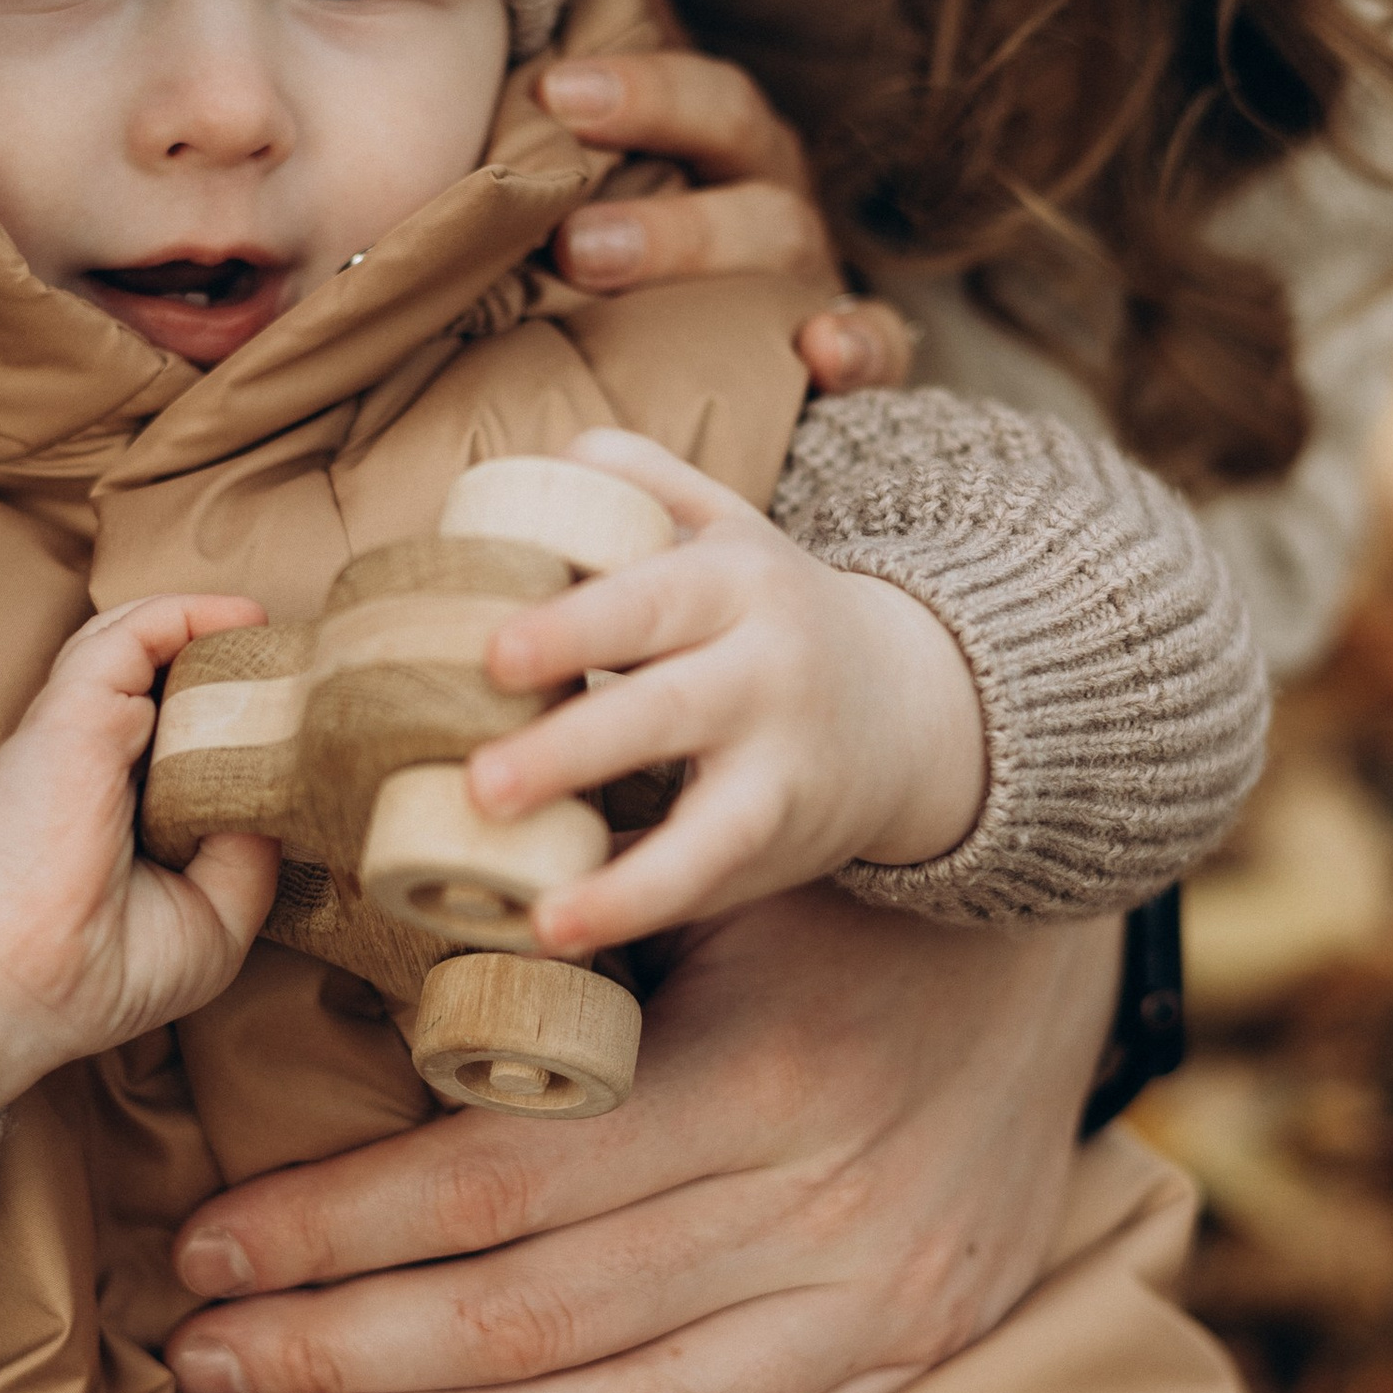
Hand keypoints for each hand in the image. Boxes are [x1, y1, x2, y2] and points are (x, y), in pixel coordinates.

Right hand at [0, 595, 277, 1174]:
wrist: (11, 988)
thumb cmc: (95, 975)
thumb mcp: (213, 921)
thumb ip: (251, 856)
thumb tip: (284, 790)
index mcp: (120, 807)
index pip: (178, 735)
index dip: (234, 718)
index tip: (295, 716)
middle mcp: (98, 761)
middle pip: (162, 678)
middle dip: (228, 664)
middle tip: (292, 667)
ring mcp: (82, 730)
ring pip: (140, 643)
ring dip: (209, 630)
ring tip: (269, 635)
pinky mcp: (75, 712)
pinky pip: (131, 634)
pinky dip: (185, 613)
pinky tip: (240, 620)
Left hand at [166, 885, 1121, 1392]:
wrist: (1060, 917)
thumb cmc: (838, 883)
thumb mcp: (705, 882)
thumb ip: (556, 950)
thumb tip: (339, 993)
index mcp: (752, 1075)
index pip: (500, 1181)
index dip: (337, 1227)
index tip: (208, 1244)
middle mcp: (816, 1208)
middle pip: (540, 1313)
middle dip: (348, 1343)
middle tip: (206, 1358)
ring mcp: (876, 1299)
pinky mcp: (913, 1349)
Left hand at [470, 429, 986, 951]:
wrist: (911, 703)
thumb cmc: (772, 612)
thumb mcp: (729, 527)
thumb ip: (644, 480)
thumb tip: (543, 460)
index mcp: (736, 581)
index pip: (651, 600)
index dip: (574, 627)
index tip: (492, 655)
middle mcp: (768, 672)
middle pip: (670, 710)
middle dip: (577, 748)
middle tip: (481, 780)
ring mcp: (783, 767)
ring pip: (713, 828)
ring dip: (625, 878)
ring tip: (540, 914)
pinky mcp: (781, 842)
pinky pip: (710, 883)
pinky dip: (640, 908)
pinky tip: (562, 931)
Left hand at [537, 48, 915, 395]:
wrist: (722, 390)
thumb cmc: (636, 269)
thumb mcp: (600, 186)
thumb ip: (567, 92)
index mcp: (714, 140)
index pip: (689, 82)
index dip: (632, 78)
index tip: (552, 87)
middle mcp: (765, 189)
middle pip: (734, 127)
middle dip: (652, 123)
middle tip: (555, 142)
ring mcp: (809, 270)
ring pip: (783, 232)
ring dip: (694, 237)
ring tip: (587, 257)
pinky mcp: (855, 349)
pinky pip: (877, 341)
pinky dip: (859, 344)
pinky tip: (823, 354)